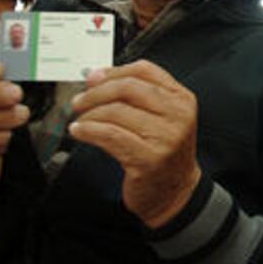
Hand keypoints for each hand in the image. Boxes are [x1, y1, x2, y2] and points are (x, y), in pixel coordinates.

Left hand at [69, 60, 199, 227]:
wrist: (175, 192)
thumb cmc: (164, 153)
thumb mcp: (163, 118)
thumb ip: (139, 96)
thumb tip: (97, 77)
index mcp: (182, 99)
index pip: (145, 70)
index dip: (113, 71)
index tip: (93, 78)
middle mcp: (177, 116)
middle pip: (128, 87)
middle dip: (97, 92)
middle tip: (80, 100)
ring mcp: (165, 137)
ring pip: (116, 111)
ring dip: (90, 114)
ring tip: (81, 120)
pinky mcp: (148, 158)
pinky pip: (110, 135)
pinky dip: (89, 130)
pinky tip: (81, 131)